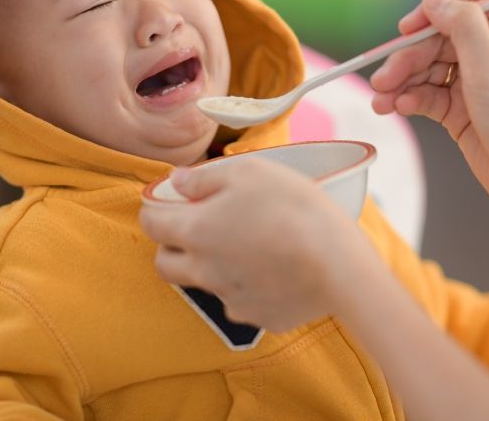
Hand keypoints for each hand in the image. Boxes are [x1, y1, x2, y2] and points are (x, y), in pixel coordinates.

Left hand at [138, 159, 378, 331]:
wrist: (337, 263)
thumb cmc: (293, 207)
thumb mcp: (250, 171)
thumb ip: (205, 176)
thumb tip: (178, 181)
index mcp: (195, 231)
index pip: (151, 223)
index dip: (154, 208)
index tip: (166, 200)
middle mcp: (204, 271)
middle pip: (165, 264)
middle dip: (171, 246)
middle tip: (195, 228)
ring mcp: (231, 299)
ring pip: (206, 283)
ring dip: (213, 266)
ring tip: (246, 246)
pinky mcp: (260, 317)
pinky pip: (245, 301)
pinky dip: (251, 286)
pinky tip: (276, 270)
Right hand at [371, 0, 488, 212]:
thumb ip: (462, 25)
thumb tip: (433, 0)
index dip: (435, 7)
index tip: (409, 29)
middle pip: (437, 35)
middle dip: (407, 55)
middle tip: (382, 79)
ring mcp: (475, 79)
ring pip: (427, 66)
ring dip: (401, 79)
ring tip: (381, 100)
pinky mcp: (461, 108)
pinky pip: (428, 93)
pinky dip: (410, 98)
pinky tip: (399, 108)